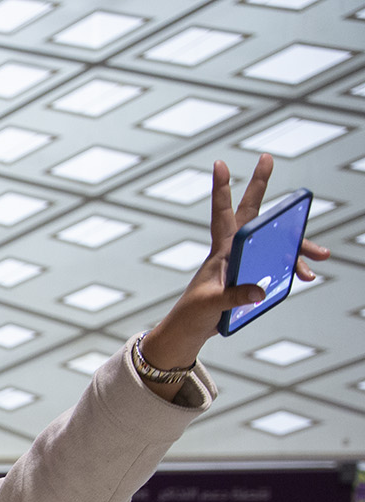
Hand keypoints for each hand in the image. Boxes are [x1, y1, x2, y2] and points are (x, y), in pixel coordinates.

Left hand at [145, 154, 329, 371]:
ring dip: (299, 246)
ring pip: (276, 241)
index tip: (220, 163)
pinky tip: (306, 276)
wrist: (192, 329)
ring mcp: (245, 259)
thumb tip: (261, 291)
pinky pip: (280, 265)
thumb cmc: (194, 313)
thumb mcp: (212, 305)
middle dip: (259, 185)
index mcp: (220, 251)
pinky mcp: (252, 274)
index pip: (221, 214)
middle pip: (251, 212)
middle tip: (266, 157)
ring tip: (323, 255)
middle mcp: (234, 249)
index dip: (222, 189)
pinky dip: (294, 269)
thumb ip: (235, 296)